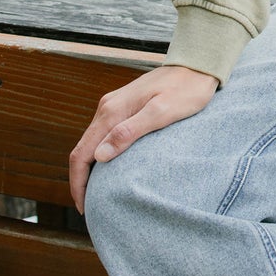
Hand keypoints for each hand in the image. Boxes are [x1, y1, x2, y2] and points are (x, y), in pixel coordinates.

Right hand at [69, 63, 218, 213]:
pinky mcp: (122, 107)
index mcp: (112, 112)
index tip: (84, 208)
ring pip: (90, 143)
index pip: (82, 153)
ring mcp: (113, 106)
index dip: (79, 183)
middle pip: (81, 150)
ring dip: (89, 169)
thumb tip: (100, 156)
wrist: (196, 66)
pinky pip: (102, 135)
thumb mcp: (162, 113)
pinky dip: (99, 156)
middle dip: (80, 180)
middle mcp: (106, 108)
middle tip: (88, 209)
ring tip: (96, 195)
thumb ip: (130, 132)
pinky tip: (108, 169)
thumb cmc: (186, 91)